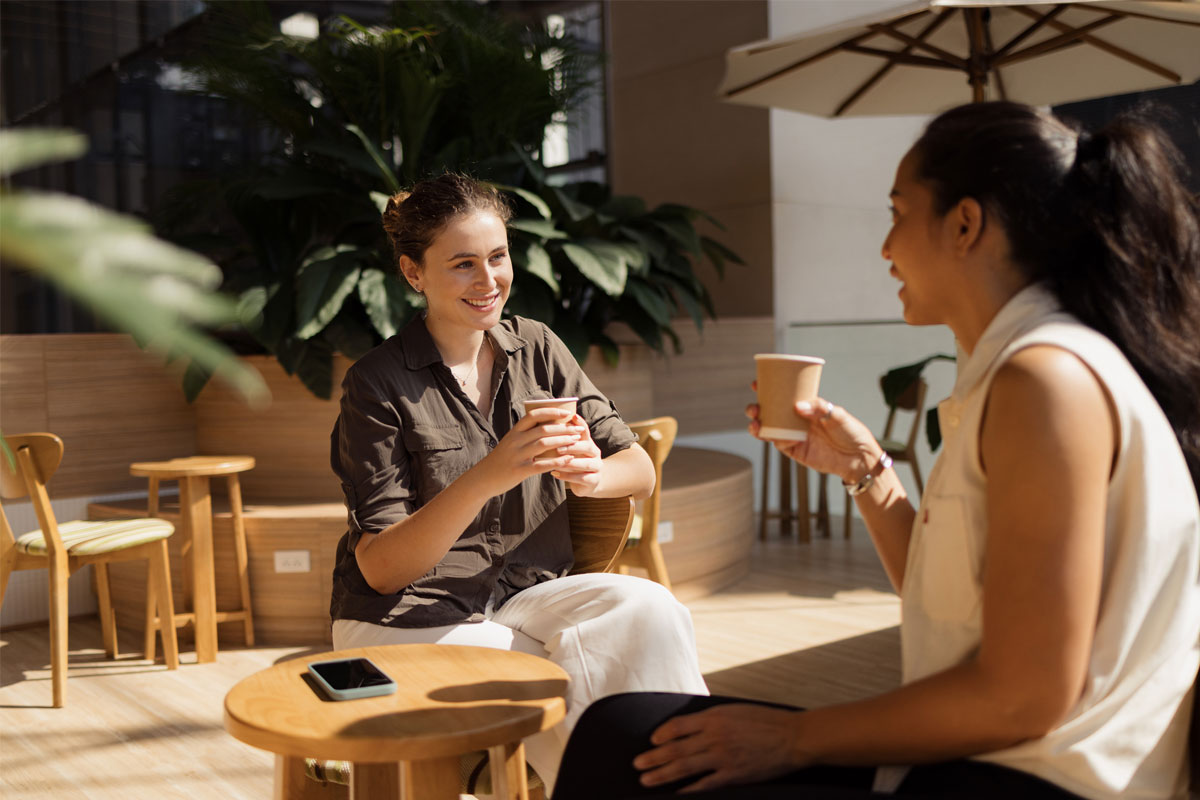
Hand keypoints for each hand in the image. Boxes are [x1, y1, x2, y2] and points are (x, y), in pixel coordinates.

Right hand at [471, 408, 579, 495]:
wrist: (483, 478)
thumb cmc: (501, 460)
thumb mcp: (510, 443)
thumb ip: (526, 435)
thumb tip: (549, 426)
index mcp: (514, 431)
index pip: (534, 415)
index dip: (552, 412)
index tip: (567, 413)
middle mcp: (515, 441)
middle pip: (544, 429)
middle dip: (564, 428)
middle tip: (578, 430)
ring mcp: (517, 455)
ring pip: (544, 444)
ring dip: (563, 441)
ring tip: (576, 441)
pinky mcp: (520, 470)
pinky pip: (542, 464)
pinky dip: (557, 461)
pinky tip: (568, 460)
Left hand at [550, 414, 603, 495]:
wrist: (587, 483)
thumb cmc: (574, 463)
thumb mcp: (570, 451)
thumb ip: (563, 440)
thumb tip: (546, 423)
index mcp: (589, 443)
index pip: (585, 431)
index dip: (580, 424)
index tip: (572, 417)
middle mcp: (595, 453)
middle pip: (587, 446)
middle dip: (572, 447)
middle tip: (558, 448)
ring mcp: (597, 467)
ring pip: (586, 463)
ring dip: (570, 463)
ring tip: (556, 463)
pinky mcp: (594, 481)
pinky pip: (582, 478)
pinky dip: (568, 476)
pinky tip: (555, 474)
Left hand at [633, 703, 806, 792]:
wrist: (794, 737)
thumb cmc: (766, 721)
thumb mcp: (735, 711)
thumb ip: (712, 718)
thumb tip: (691, 725)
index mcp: (714, 717)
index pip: (678, 726)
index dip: (661, 734)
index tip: (651, 741)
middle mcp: (715, 736)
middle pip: (675, 748)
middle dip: (653, 758)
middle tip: (637, 764)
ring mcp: (723, 757)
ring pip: (684, 767)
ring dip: (662, 774)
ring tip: (646, 780)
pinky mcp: (733, 775)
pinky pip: (705, 785)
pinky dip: (688, 790)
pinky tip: (677, 794)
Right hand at [746, 381, 880, 483]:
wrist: (859, 458)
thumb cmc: (851, 431)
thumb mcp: (838, 414)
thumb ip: (819, 408)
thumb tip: (797, 407)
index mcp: (806, 407)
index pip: (783, 396)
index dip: (768, 390)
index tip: (756, 384)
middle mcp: (797, 420)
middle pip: (771, 413)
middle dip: (757, 409)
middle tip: (754, 408)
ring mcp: (795, 435)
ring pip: (770, 429)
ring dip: (758, 426)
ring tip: (755, 422)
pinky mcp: (796, 451)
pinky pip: (780, 444)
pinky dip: (776, 439)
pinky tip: (777, 436)